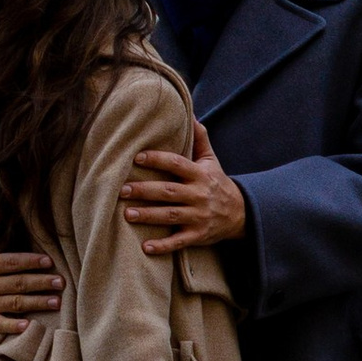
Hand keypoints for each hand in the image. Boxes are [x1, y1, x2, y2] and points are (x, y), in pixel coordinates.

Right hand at [0, 237, 64, 329]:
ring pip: (14, 303)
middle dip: (41, 283)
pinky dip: (13, 326)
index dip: (30, 262)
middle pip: (17, 284)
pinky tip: (28, 326)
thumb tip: (1, 206)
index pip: (11, 262)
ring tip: (56, 302)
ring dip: (36, 303)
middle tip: (61, 282)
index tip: (49, 262)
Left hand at [123, 119, 247, 252]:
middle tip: (121, 190)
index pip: (177, 164)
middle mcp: (199, 195)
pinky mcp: (198, 236)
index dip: (158, 160)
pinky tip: (145, 247)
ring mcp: (199, 217)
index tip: (136, 157)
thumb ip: (199, 138)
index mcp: (200, 174)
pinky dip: (163, 246)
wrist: (241, 213)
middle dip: (144, 190)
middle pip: (168, 192)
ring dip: (148, 216)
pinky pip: (179, 242)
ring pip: (171, 216)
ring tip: (126, 214)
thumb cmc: (217, 183)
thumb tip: (189, 113)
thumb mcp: (211, 160)